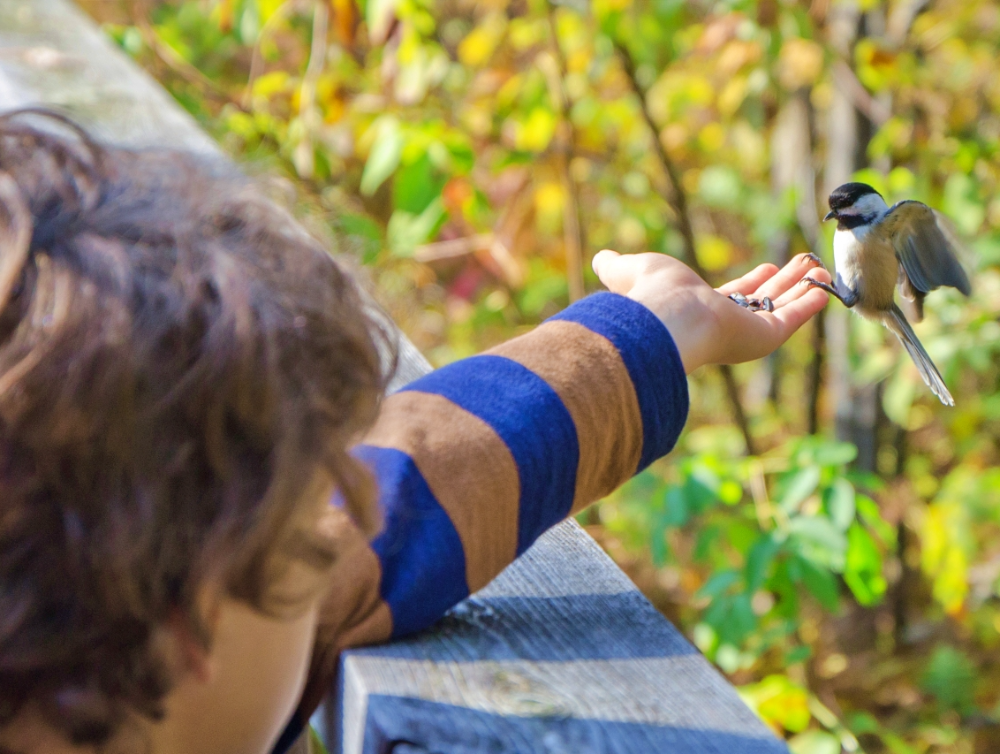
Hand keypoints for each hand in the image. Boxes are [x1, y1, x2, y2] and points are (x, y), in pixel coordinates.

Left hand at [592, 250, 830, 373]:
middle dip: (784, 284)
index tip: (768, 268)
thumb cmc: (648, 294)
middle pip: (763, 302)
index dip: (751, 284)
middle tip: (804, 265)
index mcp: (700, 309)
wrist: (665, 319)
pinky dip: (810, 304)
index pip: (733, 297)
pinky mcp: (763, 338)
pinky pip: (792, 318)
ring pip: (782, 307)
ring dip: (802, 288)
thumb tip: (600, 258)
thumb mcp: (630, 270)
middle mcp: (725, 323)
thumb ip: (617, 266)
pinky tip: (826, 288)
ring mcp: (746, 332)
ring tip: (824, 269)